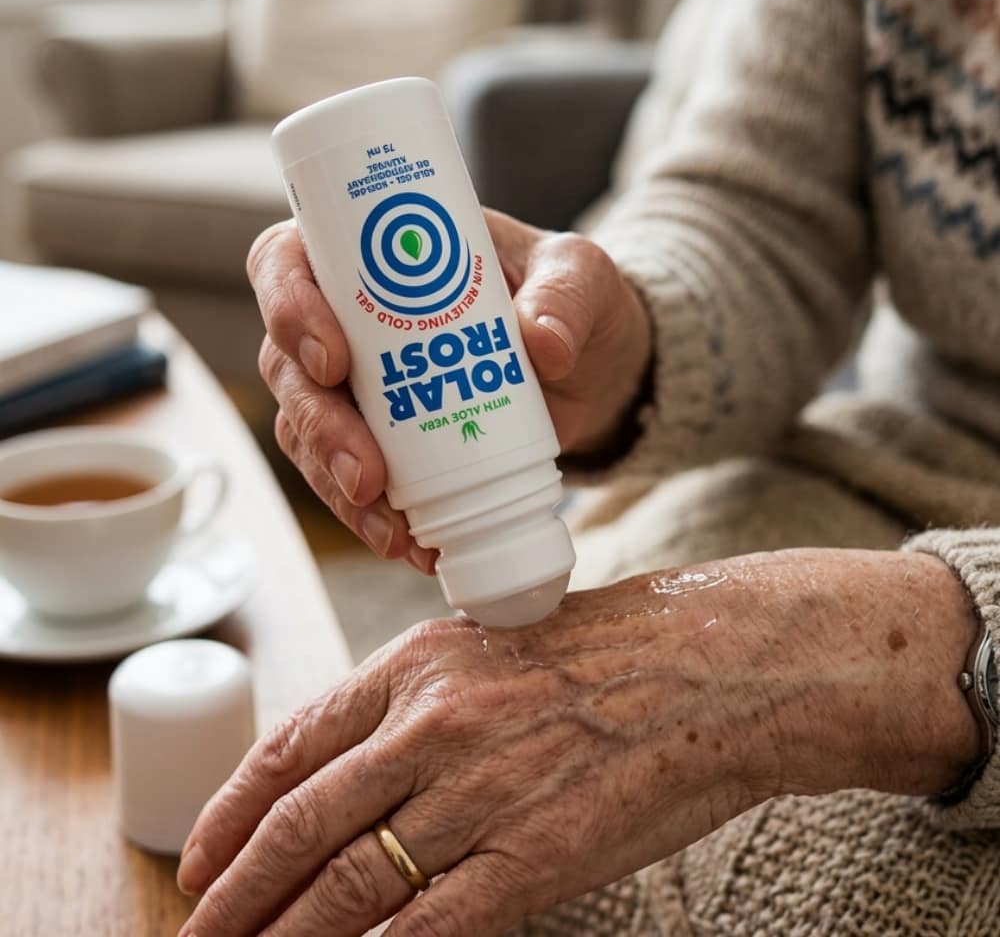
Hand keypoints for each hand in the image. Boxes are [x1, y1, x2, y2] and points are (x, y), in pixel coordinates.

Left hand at [175, 549, 978, 936]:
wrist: (707, 665)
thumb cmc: (601, 648)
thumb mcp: (486, 645)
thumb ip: (412, 704)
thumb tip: (344, 772)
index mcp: (416, 665)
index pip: (290, 747)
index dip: (230, 814)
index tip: (198, 861)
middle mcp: (433, 726)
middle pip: (302, 827)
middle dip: (234, 894)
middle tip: (194, 935)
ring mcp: (481, 794)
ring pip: (349, 888)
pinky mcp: (534, 857)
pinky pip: (429, 928)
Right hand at [247, 212, 650, 569]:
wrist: (590, 369)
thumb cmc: (567, 300)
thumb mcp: (580, 276)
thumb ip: (565, 295)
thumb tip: (544, 345)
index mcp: (372, 256)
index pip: (288, 263)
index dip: (289, 309)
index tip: (334, 360)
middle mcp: (347, 320)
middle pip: (288, 367)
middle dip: (318, 426)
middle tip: (369, 474)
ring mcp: (358, 387)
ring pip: (306, 434)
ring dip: (336, 486)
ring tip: (392, 531)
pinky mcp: (382, 442)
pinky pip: (347, 480)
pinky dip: (370, 516)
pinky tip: (411, 545)